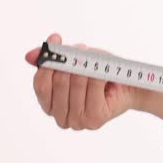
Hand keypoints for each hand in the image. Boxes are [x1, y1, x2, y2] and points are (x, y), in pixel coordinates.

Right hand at [24, 33, 141, 129]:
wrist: (131, 86)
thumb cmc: (102, 73)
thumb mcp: (75, 61)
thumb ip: (51, 59)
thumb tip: (30, 56)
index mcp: (51, 105)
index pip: (40, 85)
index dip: (47, 62)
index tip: (55, 40)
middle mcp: (62, 118)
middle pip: (57, 83)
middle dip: (69, 62)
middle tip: (81, 49)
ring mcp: (78, 121)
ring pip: (76, 83)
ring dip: (86, 66)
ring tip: (95, 60)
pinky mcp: (94, 119)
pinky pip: (93, 85)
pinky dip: (99, 73)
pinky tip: (105, 74)